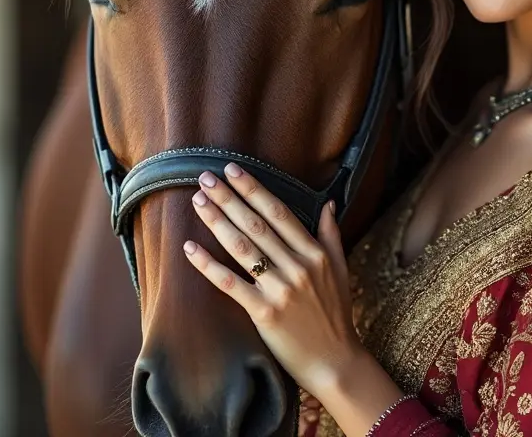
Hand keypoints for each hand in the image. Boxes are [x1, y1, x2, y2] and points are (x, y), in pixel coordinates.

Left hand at [182, 162, 364, 397]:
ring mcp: (281, 289)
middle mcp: (298, 266)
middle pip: (256, 224)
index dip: (254, 189)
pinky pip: (230, 284)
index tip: (233, 170)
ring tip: (198, 202)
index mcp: (314, 253)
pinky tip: (190, 249)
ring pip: (242, 247)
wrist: (336, 361)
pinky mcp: (264, 313)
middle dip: (229, 198)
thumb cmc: (336, 315)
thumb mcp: (341, 269)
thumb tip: (328, 204)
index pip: (279, 212)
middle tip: (205, 178)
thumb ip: (331, 235)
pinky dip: (208, 265)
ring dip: (217, 221)